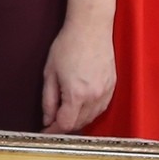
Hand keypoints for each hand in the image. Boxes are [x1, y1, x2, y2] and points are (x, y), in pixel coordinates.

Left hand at [41, 19, 114, 133]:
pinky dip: (90, 112)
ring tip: (65, 112)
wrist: (91, 28)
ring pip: (91, 118)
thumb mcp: (50, 73)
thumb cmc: (69, 45)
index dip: (53, 131)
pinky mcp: (112, 86)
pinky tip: (81, 106)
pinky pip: (101, 108)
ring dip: (78, 120)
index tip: (46, 131)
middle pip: (79, 124)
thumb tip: (47, 119)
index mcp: (76, 94)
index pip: (65, 124)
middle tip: (52, 121)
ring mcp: (105, 92)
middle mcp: (94, 96)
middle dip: (64, 126)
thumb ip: (48, 100)